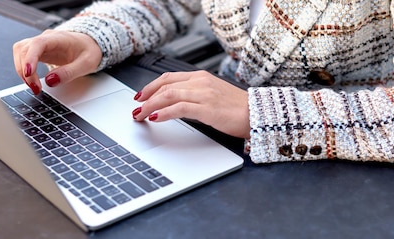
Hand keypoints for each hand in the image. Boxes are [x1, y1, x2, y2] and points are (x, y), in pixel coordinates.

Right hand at [12, 29, 101, 94]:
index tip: (28, 72)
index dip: (30, 57)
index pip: (38, 44)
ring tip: (34, 86)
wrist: (90, 44)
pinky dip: (24, 70)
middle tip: (36, 88)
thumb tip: (50, 81)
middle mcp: (46, 38)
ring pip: (20, 52)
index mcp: (59, 38)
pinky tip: (32, 81)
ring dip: (22, 70)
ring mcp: (40, 43)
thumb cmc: (89, 51)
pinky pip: (23, 57)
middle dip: (25, 70)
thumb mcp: (86, 64)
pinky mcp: (37, 50)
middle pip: (24, 49)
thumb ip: (69, 73)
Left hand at [132, 71, 250, 138]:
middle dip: (146, 98)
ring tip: (140, 115)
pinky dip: (163, 113)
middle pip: (164, 86)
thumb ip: (196, 96)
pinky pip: (179, 108)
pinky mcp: (207, 108)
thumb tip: (175, 106)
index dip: (150, 86)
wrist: (258, 114)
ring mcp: (203, 94)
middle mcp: (201, 82)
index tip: (140, 96)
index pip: (169, 78)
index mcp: (202, 77)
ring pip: (168, 95)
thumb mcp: (213, 96)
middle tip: (136, 109)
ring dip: (150, 106)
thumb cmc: (238, 108)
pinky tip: (155, 118)